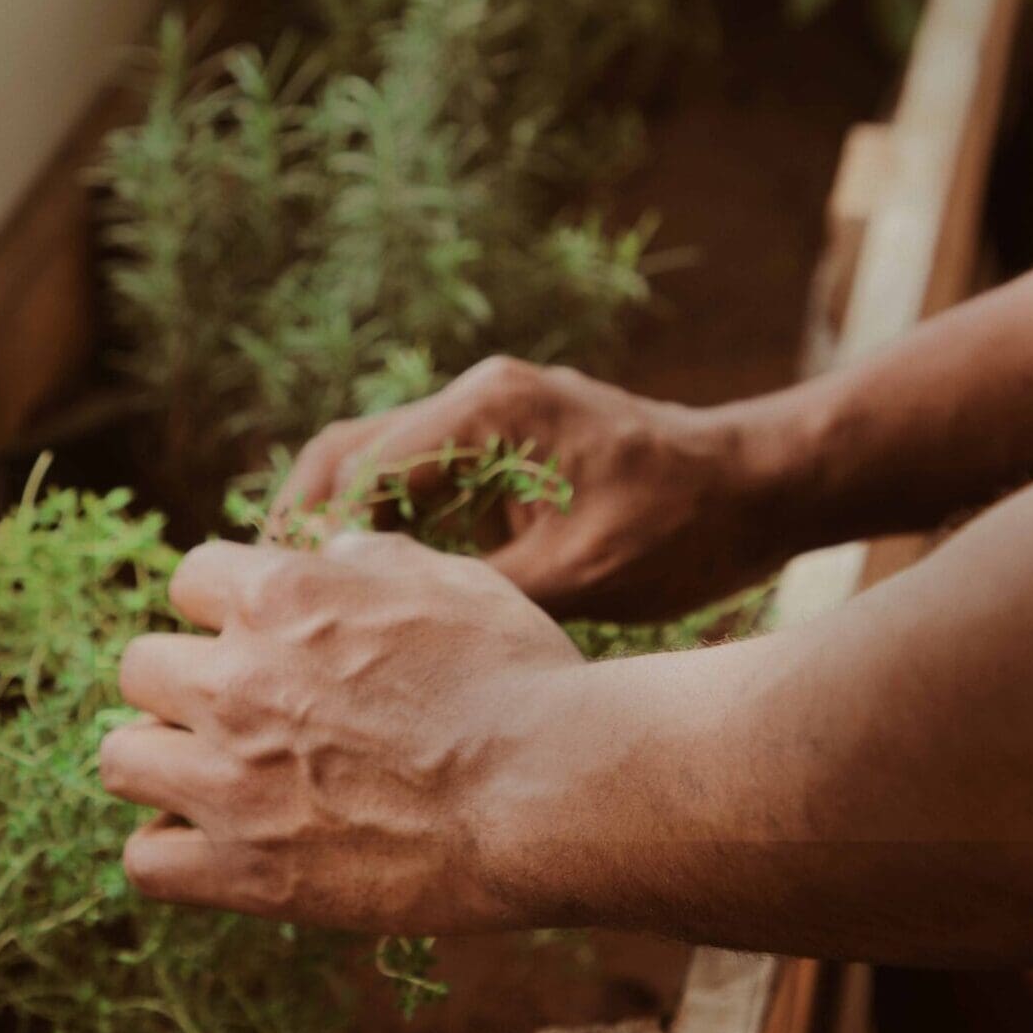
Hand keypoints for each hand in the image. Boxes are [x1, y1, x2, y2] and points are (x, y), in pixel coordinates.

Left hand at [100, 530, 584, 931]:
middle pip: (138, 666)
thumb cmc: (518, 676)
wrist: (549, 789)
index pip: (188, 578)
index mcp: (278, 597)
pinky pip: (145, 861)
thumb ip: (369, 560)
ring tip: (213, 779)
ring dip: (162, 762)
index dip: (224, 606)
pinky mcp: (244, 873)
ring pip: (120, 759)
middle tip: (238, 711)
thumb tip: (330, 549)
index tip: (258, 637)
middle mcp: (235, 680)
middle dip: (183, 683)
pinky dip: (173, 854)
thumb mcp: (450, 579)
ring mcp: (229, 780)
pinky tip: (218, 847)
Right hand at [272, 355, 793, 622]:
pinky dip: (387, 529)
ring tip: (306, 610)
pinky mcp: (506, 442)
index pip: (359, 469)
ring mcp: (491, 415)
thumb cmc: (686, 529)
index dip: (310, 542)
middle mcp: (479, 396)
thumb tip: (381, 636)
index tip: (284, 610)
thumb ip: (476, 595)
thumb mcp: (579, 578)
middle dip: (301, 527)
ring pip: (376, 464)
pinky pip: (421, 479)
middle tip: (268, 607)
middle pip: (347, 453)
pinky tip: (374, 595)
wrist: (764, 486)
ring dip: (339, 529)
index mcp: (490, 410)